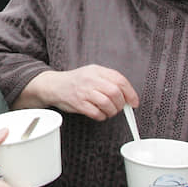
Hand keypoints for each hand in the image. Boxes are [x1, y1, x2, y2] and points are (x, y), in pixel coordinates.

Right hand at [14, 65, 138, 120]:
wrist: (54, 85)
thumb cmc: (76, 81)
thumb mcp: (92, 73)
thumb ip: (108, 80)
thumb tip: (127, 95)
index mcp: (97, 70)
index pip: (120, 80)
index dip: (130, 93)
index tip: (134, 102)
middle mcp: (91, 79)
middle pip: (115, 92)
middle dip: (120, 104)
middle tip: (118, 107)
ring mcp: (84, 91)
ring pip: (107, 103)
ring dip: (112, 111)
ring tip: (109, 111)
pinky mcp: (78, 103)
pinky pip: (96, 113)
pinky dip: (101, 116)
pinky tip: (99, 114)